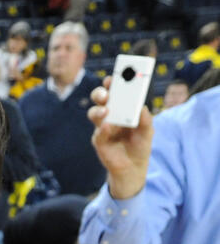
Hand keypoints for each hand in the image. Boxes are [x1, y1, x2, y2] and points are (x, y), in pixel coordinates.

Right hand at [88, 80, 153, 200]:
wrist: (133, 167)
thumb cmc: (140, 145)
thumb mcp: (148, 131)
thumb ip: (146, 119)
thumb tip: (142, 107)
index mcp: (122, 107)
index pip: (115, 91)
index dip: (113, 83)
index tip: (114, 76)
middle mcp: (110, 114)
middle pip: (100, 99)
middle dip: (100, 93)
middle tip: (106, 92)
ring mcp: (102, 127)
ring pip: (94, 113)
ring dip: (98, 110)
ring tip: (106, 111)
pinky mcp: (99, 141)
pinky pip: (97, 133)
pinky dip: (102, 129)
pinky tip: (107, 128)